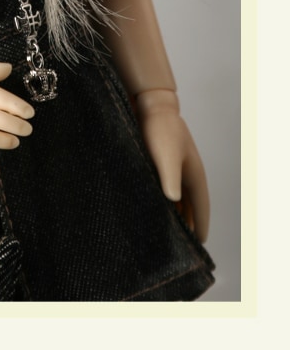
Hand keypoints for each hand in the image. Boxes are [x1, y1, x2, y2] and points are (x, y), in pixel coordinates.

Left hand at [137, 94, 209, 239]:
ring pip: (177, 198)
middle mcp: (186, 173)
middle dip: (187, 224)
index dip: (200, 224)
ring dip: (174, 214)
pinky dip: (162, 202)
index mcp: (194, 174)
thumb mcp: (166, 156)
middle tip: (182, 244)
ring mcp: (173, 168)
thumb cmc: (160, 130)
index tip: (200, 243)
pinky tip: (152, 208)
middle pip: (190, 205)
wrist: (149, 104)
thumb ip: (170, 178)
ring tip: (167, 232)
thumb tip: (173, 201)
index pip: (201, 206)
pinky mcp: (159, 164)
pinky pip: (164, 189)